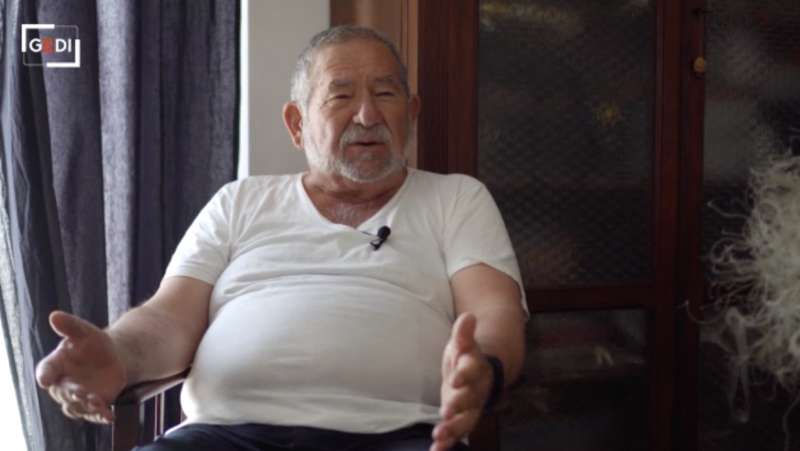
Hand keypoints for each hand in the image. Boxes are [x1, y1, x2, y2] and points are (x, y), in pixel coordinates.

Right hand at [35, 311, 126, 423]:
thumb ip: (70, 325)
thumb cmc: (91, 342)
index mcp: (54, 365)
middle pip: (62, 393)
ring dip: (85, 406)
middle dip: (71, 393)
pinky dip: (101, 416)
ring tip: (96, 402)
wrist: (112, 356)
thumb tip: (55, 315)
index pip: (45, 371)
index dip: (45, 375)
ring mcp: (77, 397)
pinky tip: (110, 416)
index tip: (45, 380)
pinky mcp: (93, 405)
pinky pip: (94, 414)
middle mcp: (62, 385)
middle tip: (81, 392)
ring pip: (76, 407)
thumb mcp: (84, 331)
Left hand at [431, 313, 492, 450]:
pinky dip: (447, 444)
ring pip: (466, 420)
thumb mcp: (463, 342)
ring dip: (453, 429)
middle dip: (459, 405)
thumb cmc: (466, 356)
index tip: (455, 379)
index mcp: (477, 369)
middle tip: (447, 411)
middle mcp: (476, 391)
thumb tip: (468, 316)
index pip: (473, 371)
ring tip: (439, 435)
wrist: (477, 374)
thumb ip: (464, 332)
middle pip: (470, 399)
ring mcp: (470, 408)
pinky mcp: (461, 420)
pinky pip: (456, 434)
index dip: (465, 375)